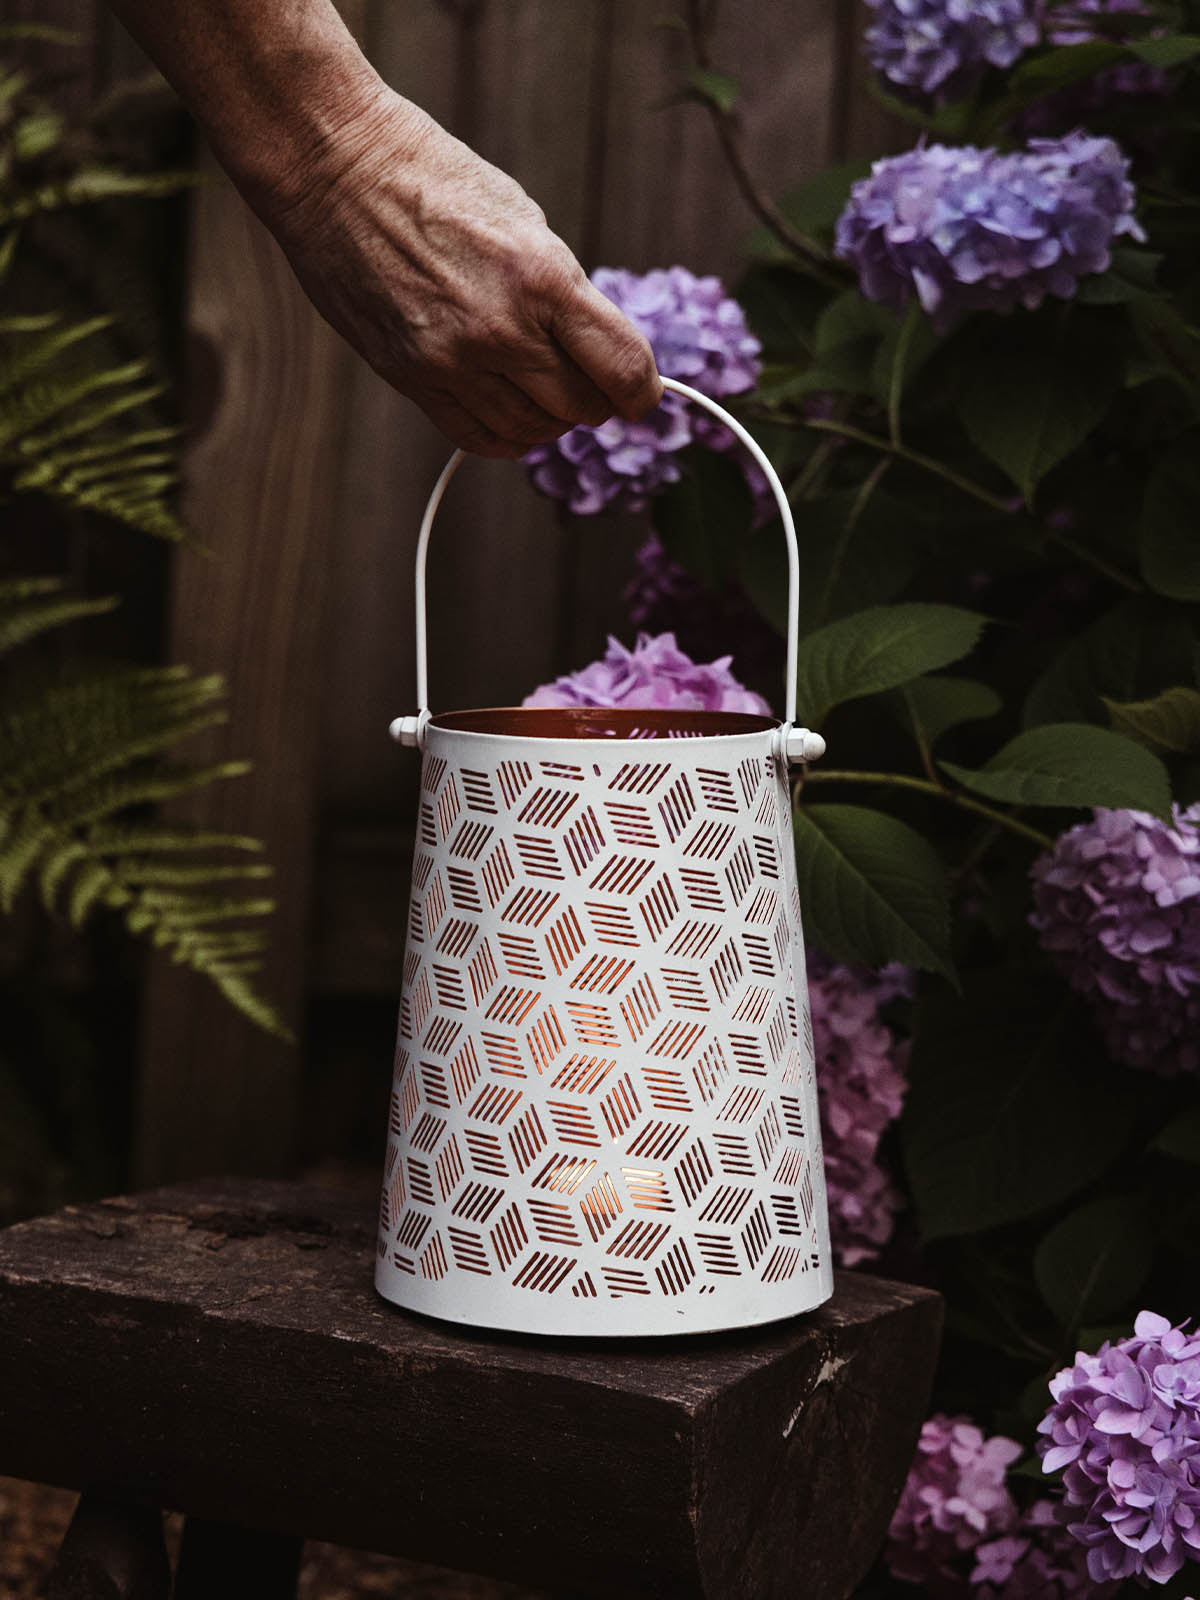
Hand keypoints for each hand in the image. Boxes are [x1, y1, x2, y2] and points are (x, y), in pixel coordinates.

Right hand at [259, 89, 663, 457]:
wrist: (337, 170)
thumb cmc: (437, 182)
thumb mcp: (526, 223)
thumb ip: (564, 295)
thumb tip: (596, 355)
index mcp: (542, 278)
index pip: (622, 369)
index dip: (642, 392)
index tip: (641, 394)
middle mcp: (500, 329)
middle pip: (579, 409)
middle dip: (595, 403)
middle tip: (588, 385)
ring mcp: (451, 360)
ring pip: (531, 431)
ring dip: (550, 420)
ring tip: (544, 391)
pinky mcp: (411, 377)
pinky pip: (478, 437)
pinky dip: (508, 437)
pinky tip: (511, 414)